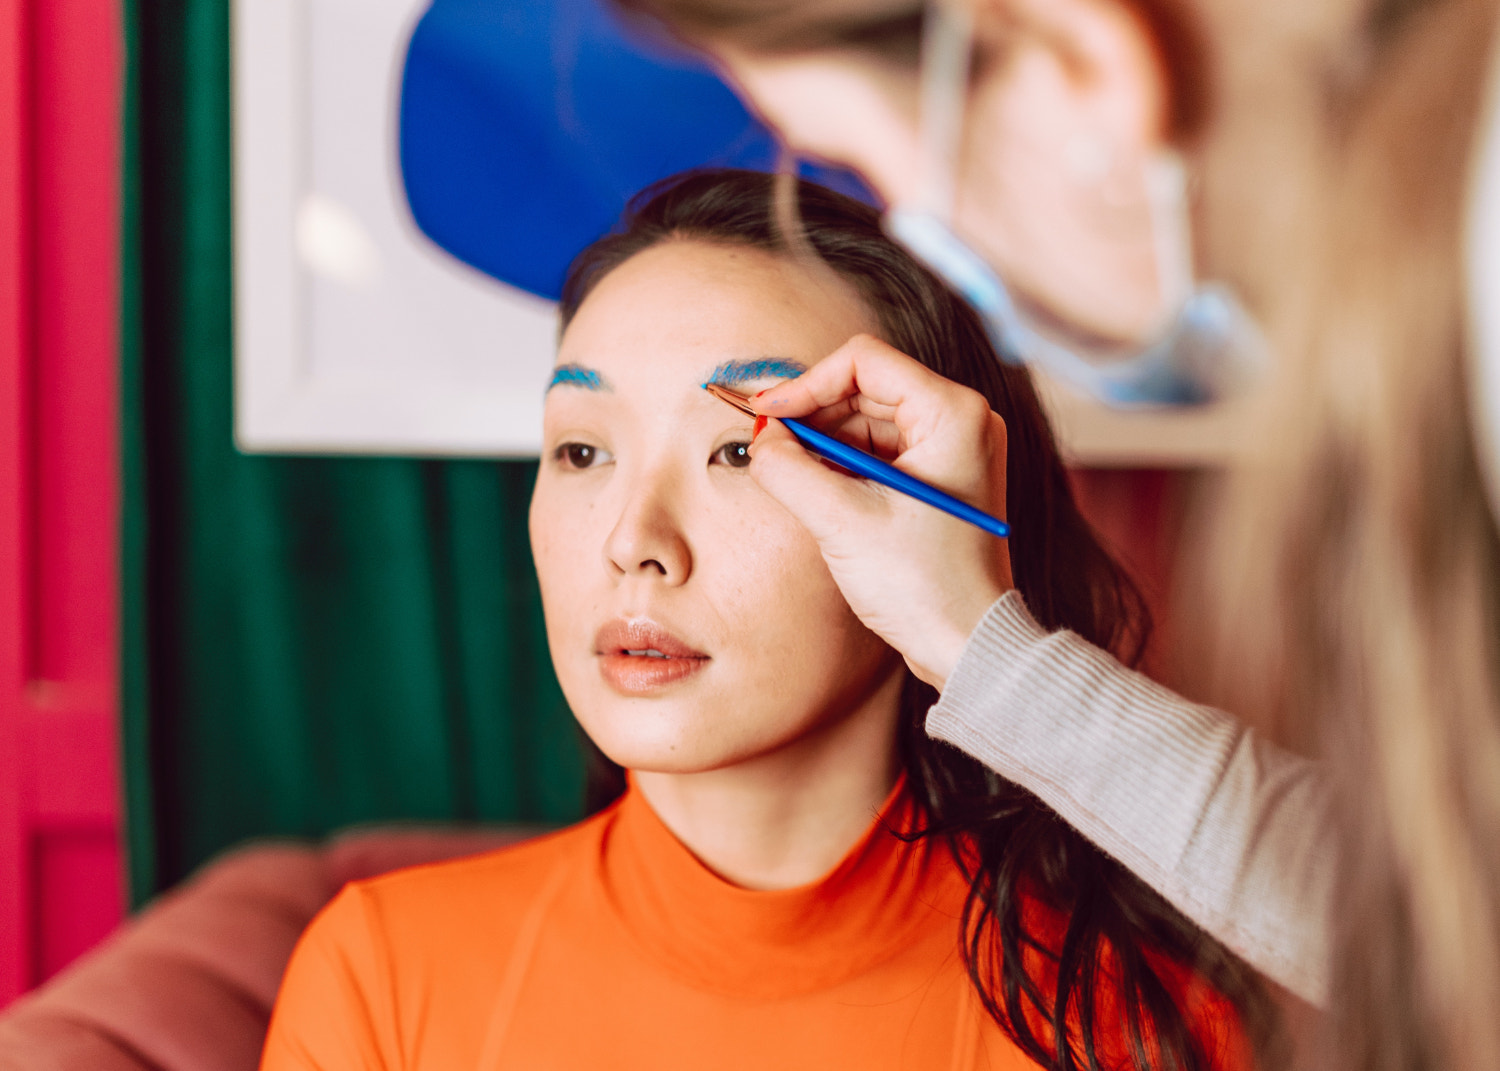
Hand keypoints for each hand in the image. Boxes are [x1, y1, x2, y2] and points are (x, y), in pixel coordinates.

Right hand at [748, 335, 1012, 689]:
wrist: (966, 646)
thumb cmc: (923, 585)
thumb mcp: (841, 521)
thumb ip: (789, 470)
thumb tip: (762, 443)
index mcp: (953, 413)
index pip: (864, 362)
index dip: (805, 384)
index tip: (764, 416)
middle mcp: (961, 421)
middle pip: (865, 389)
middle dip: (811, 415)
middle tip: (768, 447)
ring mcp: (953, 451)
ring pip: (869, 421)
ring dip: (823, 442)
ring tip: (787, 473)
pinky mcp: (940, 479)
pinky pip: (880, 452)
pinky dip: (842, 464)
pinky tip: (815, 489)